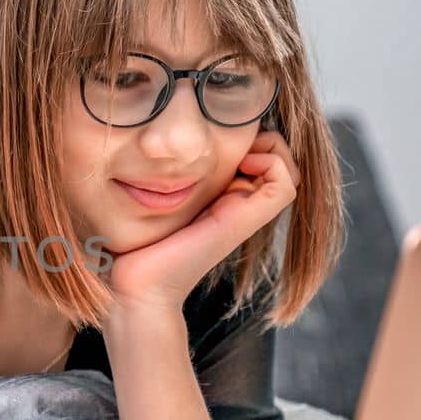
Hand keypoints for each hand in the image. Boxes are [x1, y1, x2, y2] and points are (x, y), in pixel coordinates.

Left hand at [105, 132, 299, 317]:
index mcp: (217, 198)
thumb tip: (151, 146)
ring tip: (240, 150)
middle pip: (276, 159)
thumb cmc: (133, 245)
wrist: (136, 287)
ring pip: (287, 169)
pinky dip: (273, 162)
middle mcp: (236, 205)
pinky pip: (284, 183)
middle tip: (232, 137)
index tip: (217, 132)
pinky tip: (241, 162)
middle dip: (261, 137)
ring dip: (271, 146)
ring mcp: (243, 213)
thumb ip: (157, 178)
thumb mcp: (147, 201)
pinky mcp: (243, 220)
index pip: (255, 155)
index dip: (248, 136)